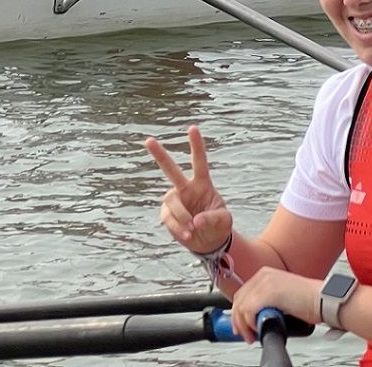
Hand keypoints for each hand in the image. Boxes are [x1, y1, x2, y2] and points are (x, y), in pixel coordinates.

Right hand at [146, 128, 233, 256]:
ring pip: (172, 201)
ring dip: (182, 217)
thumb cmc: (218, 225)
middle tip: (148, 140)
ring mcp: (175, 200)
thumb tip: (195, 221)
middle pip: (170, 169)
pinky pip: (169, 219)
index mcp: (202, 184)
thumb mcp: (224, 221)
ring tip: (192, 229)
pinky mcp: (167, 214)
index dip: (196, 145)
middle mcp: (186, 188)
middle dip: (159, 154)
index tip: (193, 128)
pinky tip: (188, 235)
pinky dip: (179, 228)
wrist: (209, 242)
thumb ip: (212, 218)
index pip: (199, 161)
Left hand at [230, 268, 323, 342]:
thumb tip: (257, 317)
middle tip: (245, 334)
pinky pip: (249, 311)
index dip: (239, 312)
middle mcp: (263, 275)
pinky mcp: (269, 293)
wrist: (326, 300)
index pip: (243, 293)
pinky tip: (259, 328)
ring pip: (241, 307)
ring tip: (253, 336)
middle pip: (239, 300)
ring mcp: (265, 283)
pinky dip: (251, 323)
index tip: (242, 325)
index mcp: (266, 274)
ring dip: (245, 325)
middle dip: (239, 320)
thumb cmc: (311, 301)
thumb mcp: (283, 296)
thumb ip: (268, 302)